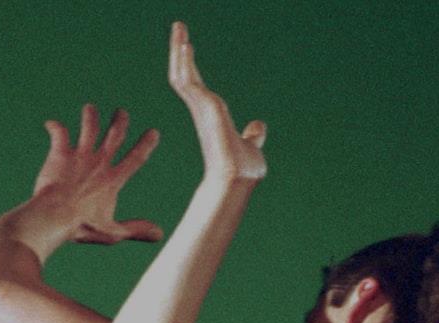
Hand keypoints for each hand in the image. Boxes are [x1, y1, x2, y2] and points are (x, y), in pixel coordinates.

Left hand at [33, 105, 161, 243]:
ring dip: (90, 117)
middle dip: (120, 122)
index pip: (136, 158)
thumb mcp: (113, 232)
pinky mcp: (60, 155)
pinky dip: (55, 127)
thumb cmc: (82, 227)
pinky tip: (50, 124)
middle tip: (121, 112)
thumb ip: (136, 229)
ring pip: (89, 128)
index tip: (153, 132)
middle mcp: (99, 163)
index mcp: (113, 180)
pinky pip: (59, 134)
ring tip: (90, 108)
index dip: (146, 144)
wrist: (54, 216)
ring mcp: (80, 157)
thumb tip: (160, 234)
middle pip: (115, 136)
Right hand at [169, 22, 265, 181]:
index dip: (190, 65)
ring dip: (179, 50)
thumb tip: (259, 126)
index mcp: (210, 115)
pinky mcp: (204, 108)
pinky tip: (185, 45)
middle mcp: (201, 110)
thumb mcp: (252, 145)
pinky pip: (188, 81)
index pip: (195, 84)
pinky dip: (186, 62)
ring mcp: (200, 108)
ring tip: (179, 27)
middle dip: (179, 51)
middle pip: (184, 74)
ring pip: (182, 74)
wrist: (237, 179)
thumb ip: (253, 135)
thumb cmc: (242, 169)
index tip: (187, 46)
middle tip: (179, 27)